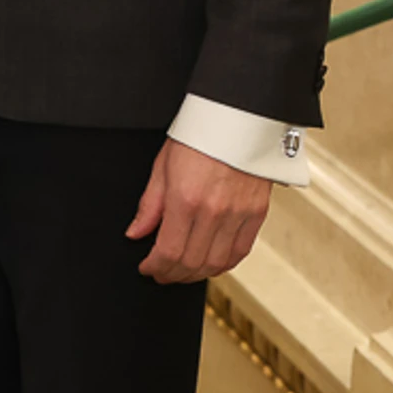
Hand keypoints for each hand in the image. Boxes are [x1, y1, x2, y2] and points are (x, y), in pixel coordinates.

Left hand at [127, 137, 271, 282]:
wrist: (237, 118)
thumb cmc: (199, 135)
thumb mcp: (162, 166)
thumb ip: (149, 205)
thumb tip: (135, 233)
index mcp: (185, 199)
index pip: (168, 251)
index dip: (154, 266)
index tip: (146, 267)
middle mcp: (213, 212)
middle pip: (191, 262)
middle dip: (172, 274)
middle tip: (161, 273)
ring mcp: (238, 215)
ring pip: (217, 263)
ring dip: (196, 274)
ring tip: (182, 271)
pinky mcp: (256, 214)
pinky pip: (240, 252)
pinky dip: (224, 264)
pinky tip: (210, 263)